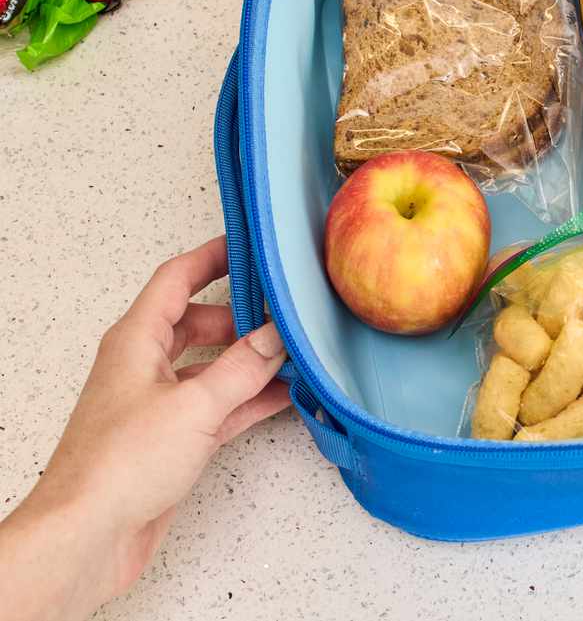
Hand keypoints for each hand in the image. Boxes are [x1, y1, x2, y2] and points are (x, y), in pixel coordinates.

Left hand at [0, 237, 290, 620]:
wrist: (89, 534)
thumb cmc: (119, 464)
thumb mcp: (194, 405)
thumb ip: (242, 367)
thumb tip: (276, 336)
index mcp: (136, 341)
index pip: (176, 279)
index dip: (212, 257)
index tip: (250, 246)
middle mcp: (144, 366)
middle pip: (199, 322)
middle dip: (243, 316)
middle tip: (285, 311)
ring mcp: (158, 403)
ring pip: (212, 365)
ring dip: (250, 361)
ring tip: (295, 354)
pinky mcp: (171, 439)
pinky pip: (218, 405)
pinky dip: (250, 399)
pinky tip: (284, 398)